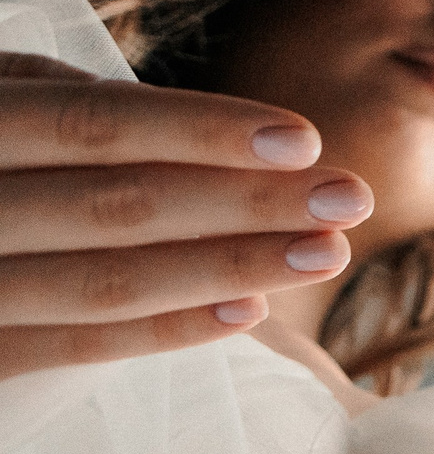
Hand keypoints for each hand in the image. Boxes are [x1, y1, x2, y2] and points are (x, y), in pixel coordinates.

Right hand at [0, 53, 371, 377]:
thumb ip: (63, 103)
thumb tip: (193, 125)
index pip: (96, 124)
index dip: (202, 131)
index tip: (305, 140)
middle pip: (119, 206)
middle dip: (245, 203)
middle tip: (350, 198)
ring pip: (105, 282)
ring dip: (229, 267)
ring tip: (328, 251)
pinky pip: (70, 349)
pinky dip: (163, 330)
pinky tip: (250, 310)